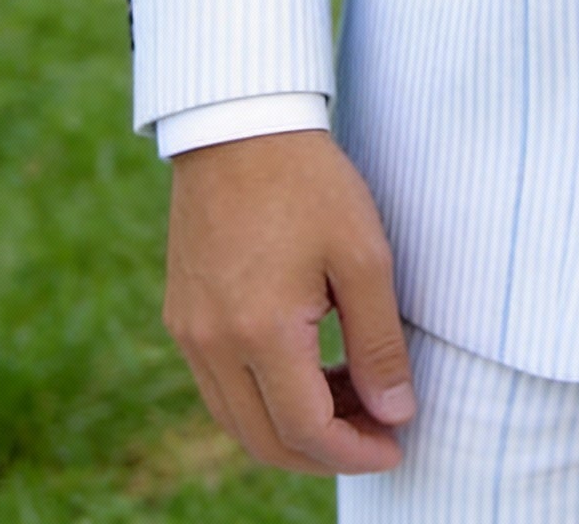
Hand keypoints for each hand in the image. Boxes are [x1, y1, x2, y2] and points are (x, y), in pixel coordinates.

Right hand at [164, 130, 414, 475]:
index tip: (397, 445)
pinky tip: (309, 370)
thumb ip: (379, 344)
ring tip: (351, 398)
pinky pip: (220, 386)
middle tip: (377, 432)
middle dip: (326, 452)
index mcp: (260, 332)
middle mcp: (212, 345)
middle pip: (265, 441)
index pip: (306, 430)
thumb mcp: (364, 257)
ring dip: (293, 428)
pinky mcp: (182, 314)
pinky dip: (264, 398)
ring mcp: (189, 332)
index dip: (355, 451)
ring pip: (238, 420)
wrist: (241, 126)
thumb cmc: (310, 182)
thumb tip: (396, 414)